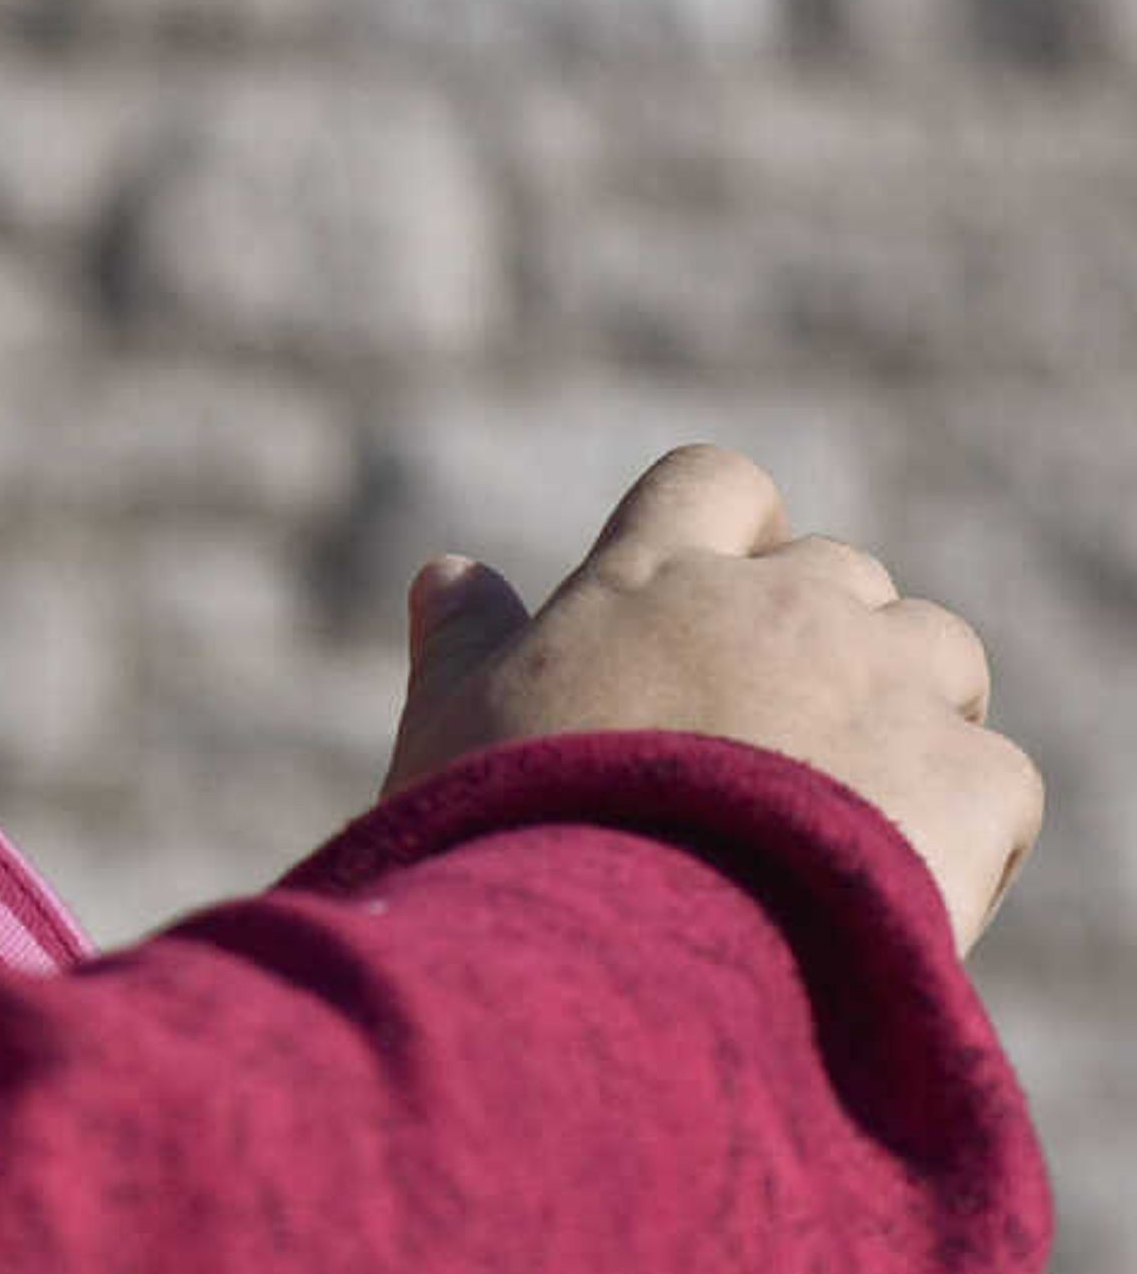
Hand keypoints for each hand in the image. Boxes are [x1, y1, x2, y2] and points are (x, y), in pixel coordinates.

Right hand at [384, 443, 1040, 955]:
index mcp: (648, 577)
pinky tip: (904, 887)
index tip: (716, 606)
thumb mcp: (452, 728)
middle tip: (775, 743)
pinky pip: (996, 775)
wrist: (620, 962)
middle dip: (822, 639)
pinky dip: (964, 822)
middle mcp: (777, 605)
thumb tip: (448, 572)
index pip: (716, 483)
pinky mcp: (964, 781)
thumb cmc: (510, 842)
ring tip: (852, 810)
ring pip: (938, 650)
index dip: (731, 538)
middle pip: (841, 574)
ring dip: (908, 707)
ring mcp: (880, 684)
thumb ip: (463, 641)